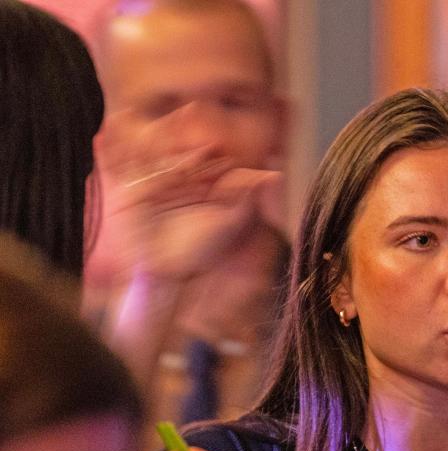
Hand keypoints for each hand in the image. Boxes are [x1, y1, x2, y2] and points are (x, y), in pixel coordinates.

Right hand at [96, 108, 281, 279]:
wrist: (166, 272)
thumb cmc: (200, 250)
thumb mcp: (228, 224)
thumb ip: (248, 198)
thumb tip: (275, 175)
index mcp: (200, 180)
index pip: (204, 160)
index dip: (209, 151)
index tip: (215, 140)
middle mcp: (175, 176)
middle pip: (173, 148)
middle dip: (176, 130)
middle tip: (185, 112)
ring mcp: (151, 181)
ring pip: (144, 152)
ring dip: (134, 133)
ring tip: (128, 115)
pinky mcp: (128, 191)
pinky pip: (118, 168)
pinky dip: (108, 151)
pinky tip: (102, 135)